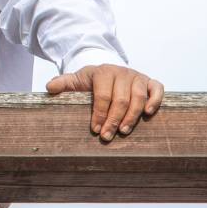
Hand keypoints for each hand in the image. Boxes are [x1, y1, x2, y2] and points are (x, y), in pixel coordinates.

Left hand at [46, 64, 163, 144]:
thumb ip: (64, 83)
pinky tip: (148, 114)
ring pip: (138, 97)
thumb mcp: (77, 80)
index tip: (96, 130)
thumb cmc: (93, 80)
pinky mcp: (150, 81)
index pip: (102, 95)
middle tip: (107, 137)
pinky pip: (157, 89)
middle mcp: (122, 72)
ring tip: (123, 132)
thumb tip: (49, 88)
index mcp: (103, 72)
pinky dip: (155, 100)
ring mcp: (137, 77)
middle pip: (120, 99)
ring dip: (132, 116)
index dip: (99, 114)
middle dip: (114, 120)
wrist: (110, 70)